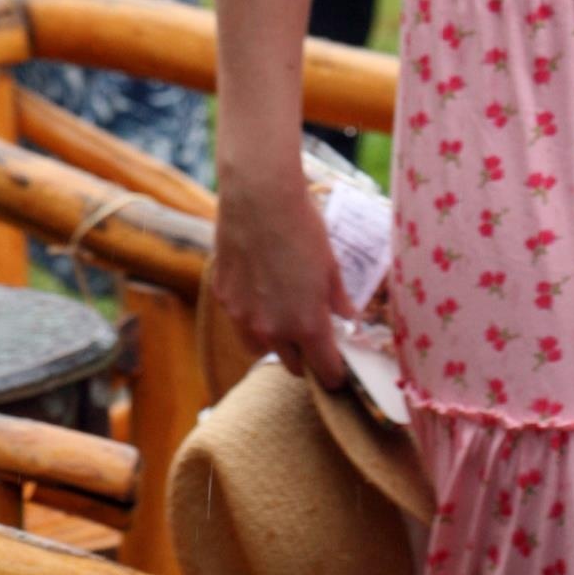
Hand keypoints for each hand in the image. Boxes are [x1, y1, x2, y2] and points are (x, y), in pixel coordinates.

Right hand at [212, 159, 348, 387]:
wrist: (259, 200)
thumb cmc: (303, 228)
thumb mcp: (331, 265)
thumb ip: (338, 300)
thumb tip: (349, 319)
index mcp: (308, 325)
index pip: (325, 371)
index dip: (335, 374)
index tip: (340, 372)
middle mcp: (273, 330)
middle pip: (293, 365)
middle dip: (307, 358)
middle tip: (315, 342)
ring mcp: (244, 318)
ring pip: (261, 348)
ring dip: (276, 343)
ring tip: (286, 319)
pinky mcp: (224, 300)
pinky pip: (240, 322)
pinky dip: (252, 317)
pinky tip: (261, 293)